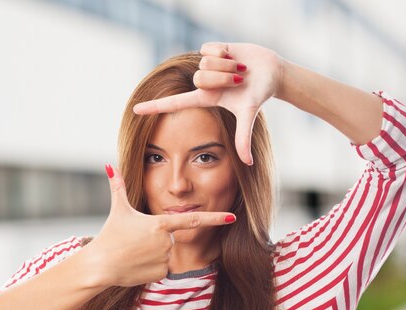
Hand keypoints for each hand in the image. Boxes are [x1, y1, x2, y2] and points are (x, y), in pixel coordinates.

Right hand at [84, 164, 235, 287]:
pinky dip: (151, 267)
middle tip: (136, 242)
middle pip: (170, 238)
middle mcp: (167, 241)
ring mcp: (166, 258)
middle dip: (156, 239)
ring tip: (135, 253)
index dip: (215, 217)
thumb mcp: (118, 210)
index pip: (194, 219)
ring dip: (152, 253)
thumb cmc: (110, 236)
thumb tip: (110, 165)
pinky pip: (162, 268)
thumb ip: (118, 187)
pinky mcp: (162, 273)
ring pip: (166, 253)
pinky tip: (137, 265)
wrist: (100, 265)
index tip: (232, 216)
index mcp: (161, 223)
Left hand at [133, 42, 284, 164]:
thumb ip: (244, 138)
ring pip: (205, 63)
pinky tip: (234, 55)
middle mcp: (203, 82)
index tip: (135, 111)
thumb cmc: (259, 94)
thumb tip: (248, 164)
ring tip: (239, 69)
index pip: (174, 103)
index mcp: (206, 98)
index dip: (155, 107)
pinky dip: (225, 52)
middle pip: (199, 78)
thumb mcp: (248, 115)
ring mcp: (206, 65)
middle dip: (222, 78)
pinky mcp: (212, 48)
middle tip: (238, 80)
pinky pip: (209, 48)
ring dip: (227, 66)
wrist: (271, 72)